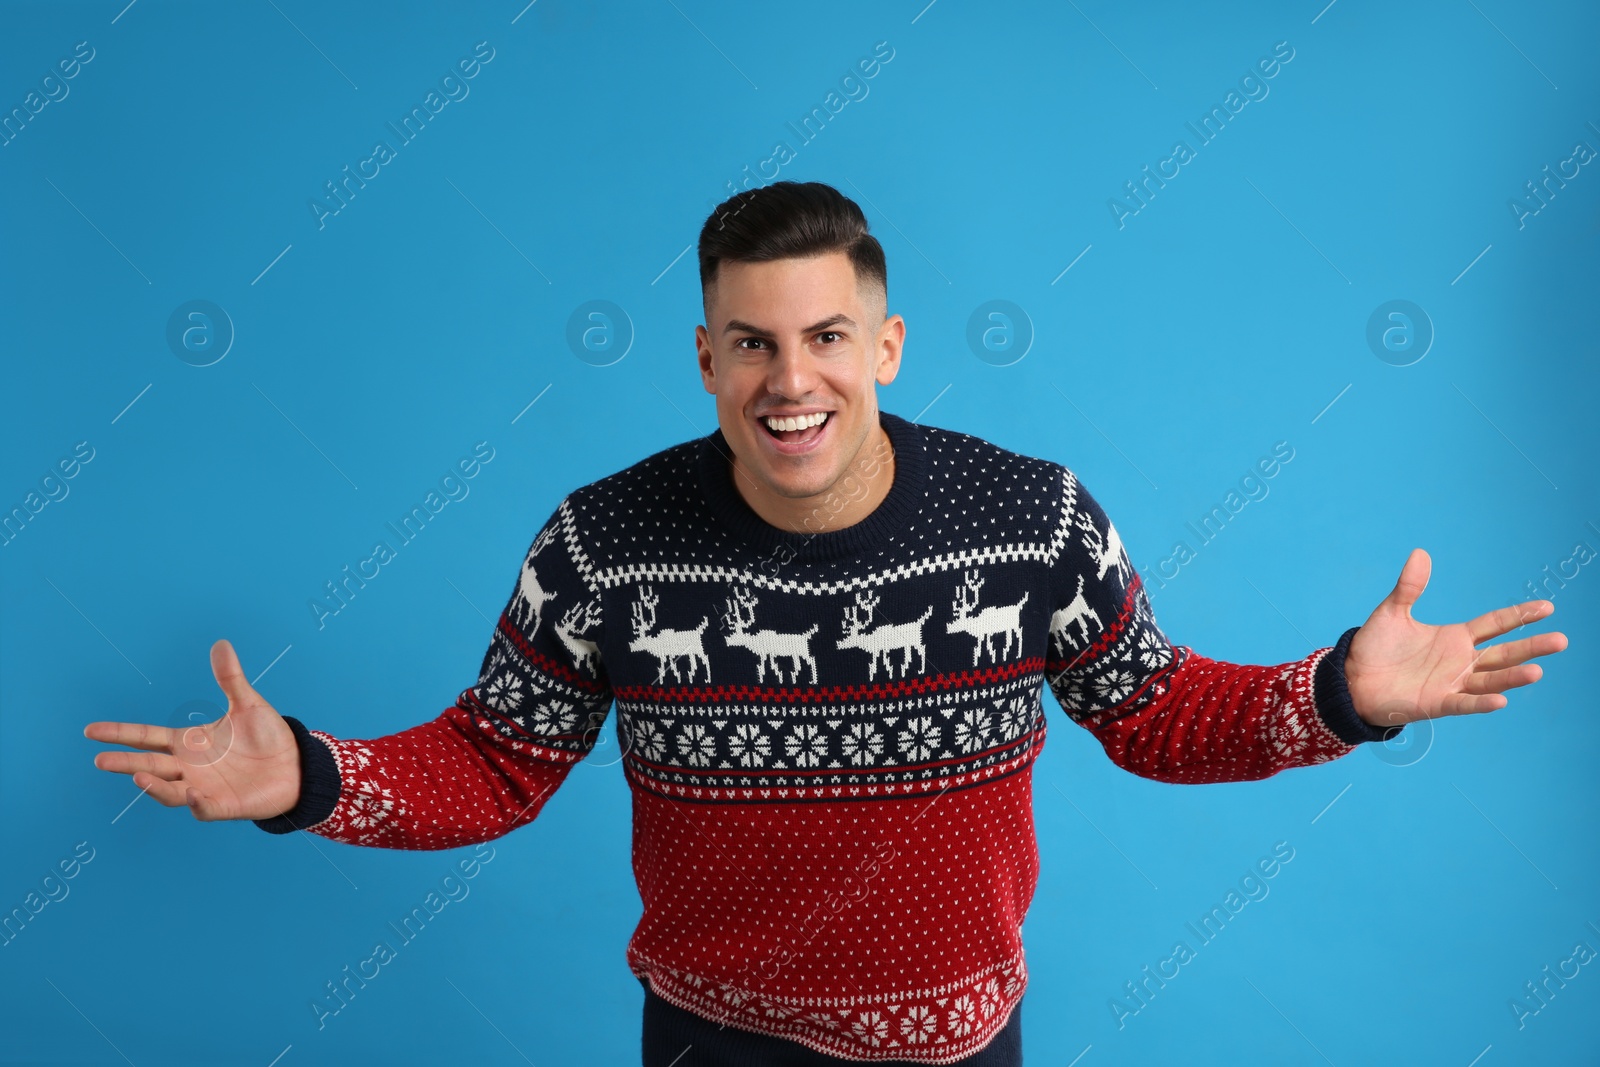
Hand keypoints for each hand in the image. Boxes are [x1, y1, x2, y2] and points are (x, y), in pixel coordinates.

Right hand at [84, 639, 301, 820]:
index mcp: (188, 742)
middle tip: (100, 759)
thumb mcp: (247, 704)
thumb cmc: (267, 737)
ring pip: (169, 791)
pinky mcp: (223, 805)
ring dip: (154, 785)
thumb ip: (230, 678)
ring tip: (138, 776)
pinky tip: (192, 793)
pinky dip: (196, 803)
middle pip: (149, 765)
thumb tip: (221, 643)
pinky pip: (204, 808)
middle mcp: (189, 766)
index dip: (120, 733)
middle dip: (125, 763)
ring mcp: (203, 788)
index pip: (146, 736)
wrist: (296, 765)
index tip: (91, 730)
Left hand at [1345, 548, 1568, 729]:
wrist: (1351, 678)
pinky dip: (1482, 703)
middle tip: (1562, 640)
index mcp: (1455, 638)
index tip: (1547, 607)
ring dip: (1513, 677)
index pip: (1495, 624)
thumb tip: (1420, 553)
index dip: (1519, 615)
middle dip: (1531, 647)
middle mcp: (1460, 661)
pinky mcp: (1437, 704)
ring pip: (1490, 680)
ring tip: (1538, 670)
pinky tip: (1501, 700)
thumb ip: (1410, 586)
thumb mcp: (1393, 612)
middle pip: (1503, 654)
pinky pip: (1464, 704)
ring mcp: (1452, 684)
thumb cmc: (1375, 647)